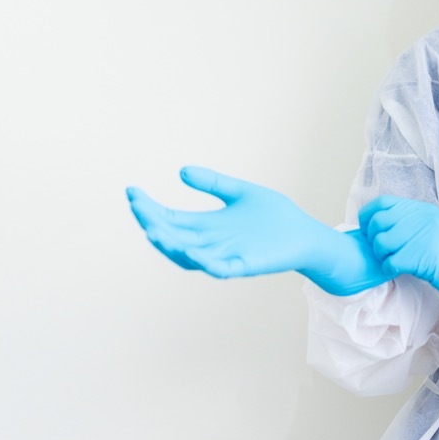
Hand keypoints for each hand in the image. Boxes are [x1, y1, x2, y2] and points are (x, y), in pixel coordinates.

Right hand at [126, 167, 390, 295]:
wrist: (307, 235)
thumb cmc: (275, 218)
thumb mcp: (239, 193)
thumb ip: (213, 183)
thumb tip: (181, 170)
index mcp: (207, 226)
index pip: (170, 219)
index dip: (150, 208)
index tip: (132, 192)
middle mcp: (211, 243)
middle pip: (173, 236)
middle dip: (153, 223)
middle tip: (137, 208)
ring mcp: (226, 256)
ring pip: (189, 256)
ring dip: (171, 245)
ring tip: (153, 231)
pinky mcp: (246, 265)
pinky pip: (221, 268)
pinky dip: (205, 263)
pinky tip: (191, 252)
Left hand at [359, 195, 438, 313]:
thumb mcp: (437, 228)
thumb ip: (413, 224)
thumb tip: (382, 230)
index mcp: (422, 209)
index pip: (382, 202)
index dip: (368, 217)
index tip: (368, 231)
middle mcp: (420, 217)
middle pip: (378, 222)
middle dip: (373, 240)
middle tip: (382, 252)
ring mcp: (422, 236)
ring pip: (381, 242)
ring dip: (381, 256)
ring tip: (393, 263)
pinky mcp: (423, 257)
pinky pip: (391, 261)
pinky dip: (389, 269)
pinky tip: (399, 272)